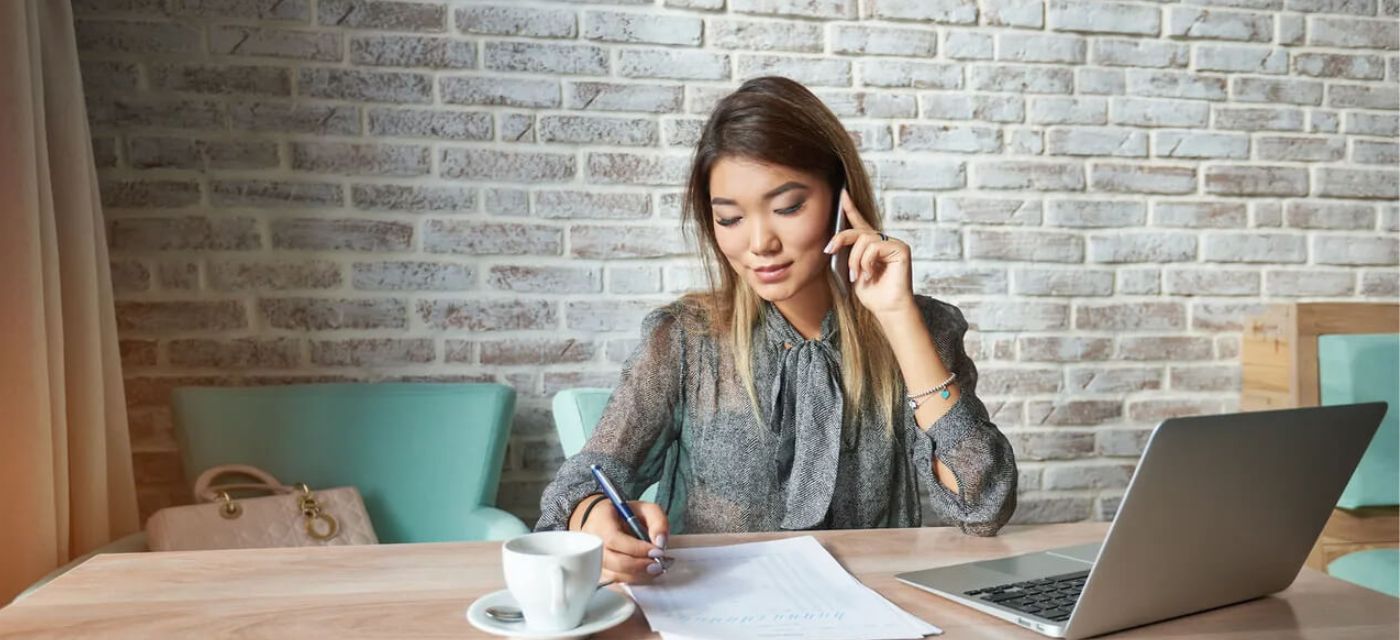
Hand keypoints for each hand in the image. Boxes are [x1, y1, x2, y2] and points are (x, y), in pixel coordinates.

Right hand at [574, 498, 670, 583]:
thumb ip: (657, 521)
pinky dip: (632, 582)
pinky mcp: (597, 574)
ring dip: (638, 576)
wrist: (603, 523)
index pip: (614, 539)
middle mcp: (592, 543)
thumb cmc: (624, 517)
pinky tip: (643, 575)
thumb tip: (660, 542)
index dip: (636, 549)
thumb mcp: (645, 509)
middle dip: (639, 566)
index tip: (656, 551)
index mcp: (600, 521)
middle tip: (658, 565)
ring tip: (654, 569)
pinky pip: (615, 584)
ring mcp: (591, 561)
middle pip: (613, 561)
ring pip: (614, 576)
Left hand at [824, 189, 915, 316]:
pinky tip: (871, 274)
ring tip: (858, 276)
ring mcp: (892, 243)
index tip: (842, 193)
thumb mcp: (851, 271)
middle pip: (857, 230)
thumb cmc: (872, 294)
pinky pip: (874, 247)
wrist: (887, 308)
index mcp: (870, 246)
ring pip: (864, 240)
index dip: (850, 208)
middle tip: (829, 251)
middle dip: (840, 240)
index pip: (859, 222)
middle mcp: (882, 241)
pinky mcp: (900, 248)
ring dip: (855, 260)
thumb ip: (846, 254)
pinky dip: (867, 262)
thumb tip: (833, 244)